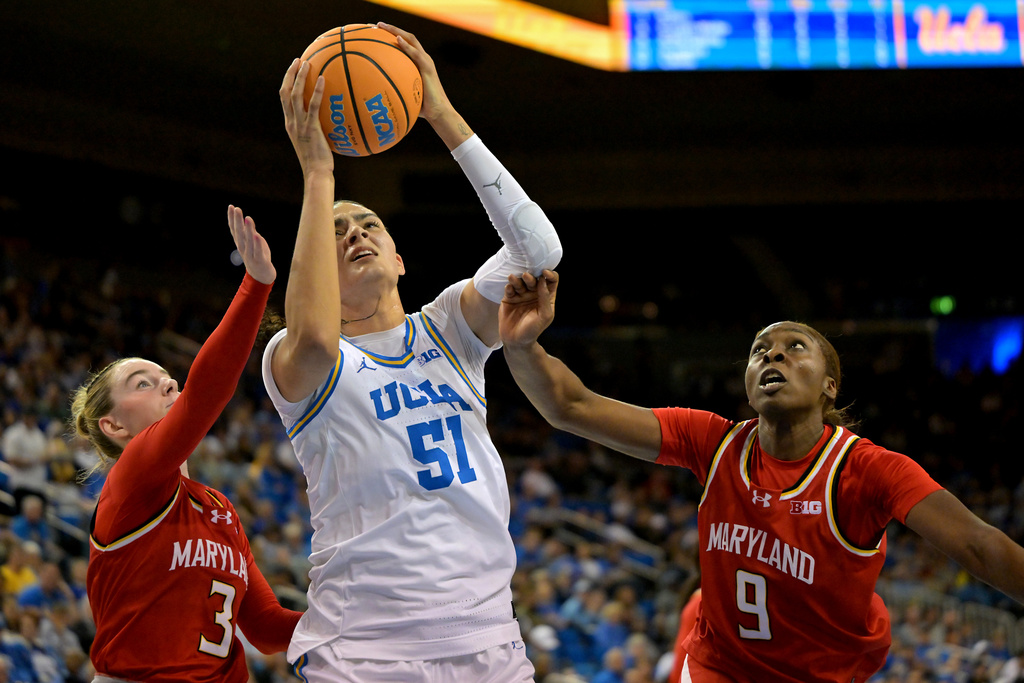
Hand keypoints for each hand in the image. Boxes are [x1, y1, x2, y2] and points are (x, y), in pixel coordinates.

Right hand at [228, 205, 275, 284]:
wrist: (262, 276)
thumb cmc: (258, 257)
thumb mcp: (254, 243)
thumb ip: (250, 232)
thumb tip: (246, 220)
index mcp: (241, 243)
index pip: (234, 229)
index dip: (232, 218)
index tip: (230, 206)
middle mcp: (243, 248)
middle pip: (239, 233)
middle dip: (237, 221)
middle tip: (236, 209)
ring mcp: (251, 255)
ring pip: (248, 241)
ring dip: (248, 229)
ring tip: (247, 218)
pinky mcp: (260, 261)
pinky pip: (258, 251)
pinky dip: (257, 244)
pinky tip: (256, 235)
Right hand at [279, 58, 333, 175]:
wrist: (316, 173)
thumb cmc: (319, 161)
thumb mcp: (314, 142)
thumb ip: (316, 128)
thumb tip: (331, 118)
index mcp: (290, 124)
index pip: (284, 99)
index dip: (287, 82)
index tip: (293, 70)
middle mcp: (292, 122)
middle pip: (285, 92)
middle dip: (290, 74)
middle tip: (298, 60)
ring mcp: (299, 125)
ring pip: (294, 95)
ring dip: (299, 77)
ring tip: (307, 63)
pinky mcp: (311, 128)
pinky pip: (313, 105)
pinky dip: (316, 91)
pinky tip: (323, 79)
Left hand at [376, 22, 454, 123]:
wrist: (438, 113)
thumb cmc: (422, 108)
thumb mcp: (407, 95)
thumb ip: (396, 90)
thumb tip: (378, 94)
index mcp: (419, 63)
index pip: (405, 44)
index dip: (392, 35)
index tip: (377, 32)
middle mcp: (423, 59)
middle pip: (407, 37)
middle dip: (392, 29)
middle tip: (377, 24)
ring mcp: (426, 62)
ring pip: (411, 40)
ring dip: (396, 31)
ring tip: (382, 26)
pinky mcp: (428, 68)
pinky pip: (416, 54)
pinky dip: (406, 46)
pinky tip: (396, 40)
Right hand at [499, 270, 557, 347]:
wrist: (516, 341)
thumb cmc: (533, 330)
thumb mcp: (545, 315)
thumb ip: (545, 298)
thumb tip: (543, 280)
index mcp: (546, 297)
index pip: (551, 280)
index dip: (549, 274)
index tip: (544, 273)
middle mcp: (534, 294)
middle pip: (534, 279)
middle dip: (531, 276)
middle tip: (526, 276)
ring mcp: (521, 295)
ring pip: (521, 281)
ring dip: (518, 279)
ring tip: (514, 279)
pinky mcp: (510, 298)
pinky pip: (510, 288)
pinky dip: (509, 286)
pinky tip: (509, 289)